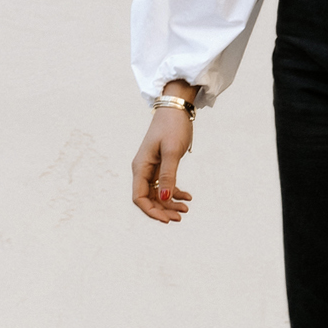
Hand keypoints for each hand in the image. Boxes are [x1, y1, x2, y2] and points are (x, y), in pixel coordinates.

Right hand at [131, 83, 195, 223]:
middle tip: (181, 216)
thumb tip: (166, 197)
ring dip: (170, 203)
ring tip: (186, 208)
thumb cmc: (172, 127)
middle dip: (163, 209)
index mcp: (141, 167)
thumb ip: (169, 175)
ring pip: (157, 193)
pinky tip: (188, 196)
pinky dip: (175, 192)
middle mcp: (142, 169)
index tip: (168, 219)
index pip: (139, 197)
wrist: (176, 108)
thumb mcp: (172, 151)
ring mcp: (151, 168)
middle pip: (148, 198)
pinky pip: (164, 185)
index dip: (151, 211)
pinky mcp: (160, 165)